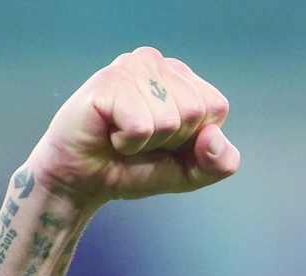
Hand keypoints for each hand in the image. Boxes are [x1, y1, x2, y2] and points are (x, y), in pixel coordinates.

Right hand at [26, 47, 239, 208]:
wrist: (85, 181)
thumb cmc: (135, 167)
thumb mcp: (191, 173)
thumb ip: (220, 162)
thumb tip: (213, 137)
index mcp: (182, 77)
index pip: (217, 108)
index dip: (195, 139)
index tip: (166, 142)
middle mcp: (158, 63)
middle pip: (195, 112)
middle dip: (171, 141)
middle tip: (141, 139)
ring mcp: (133, 67)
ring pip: (170, 120)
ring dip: (147, 143)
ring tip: (124, 135)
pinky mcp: (110, 81)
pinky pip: (142, 126)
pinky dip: (127, 143)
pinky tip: (110, 134)